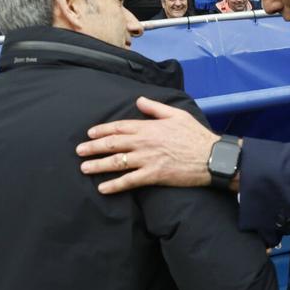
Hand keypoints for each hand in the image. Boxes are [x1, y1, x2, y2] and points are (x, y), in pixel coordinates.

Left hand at [76, 97, 219, 194]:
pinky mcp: (153, 175)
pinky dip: (114, 185)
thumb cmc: (195, 134)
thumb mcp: (176, 114)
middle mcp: (144, 142)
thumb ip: (155, 108)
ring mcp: (147, 160)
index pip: (119, 127)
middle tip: (79, 151)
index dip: (102, 130)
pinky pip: (129, 181)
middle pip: (113, 144)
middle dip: (93, 147)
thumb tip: (139, 101)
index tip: (89, 134)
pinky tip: (102, 188)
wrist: (210, 157)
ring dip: (98, 165)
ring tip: (84, 168)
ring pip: (117, 162)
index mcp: (149, 127)